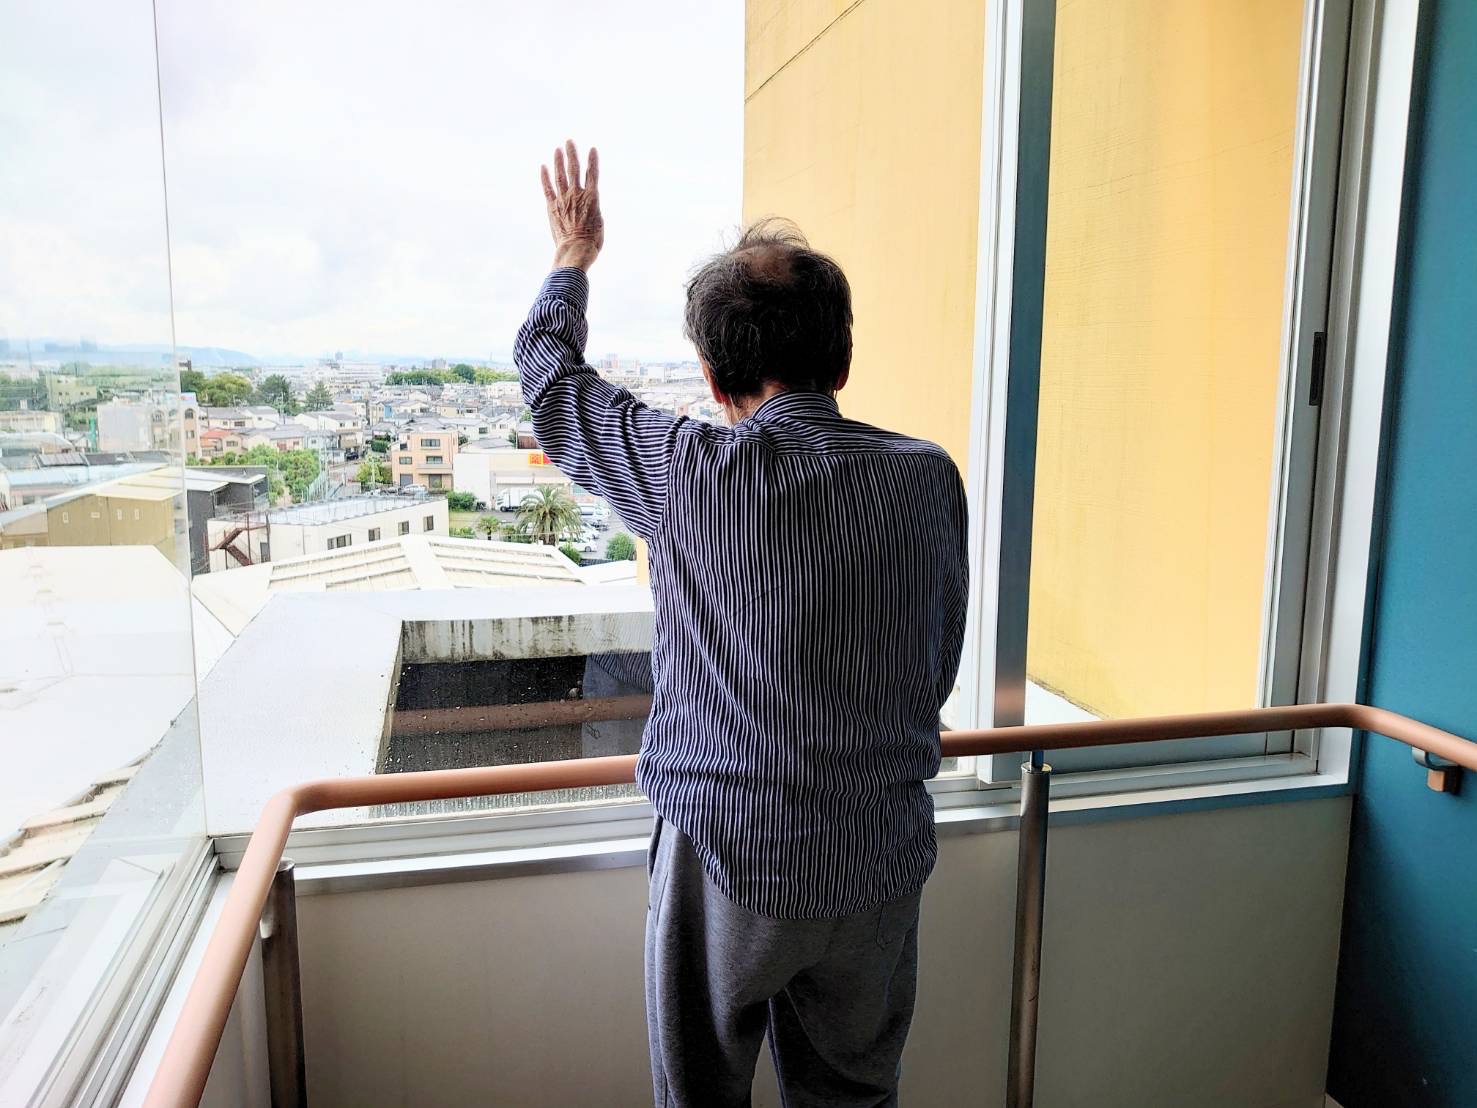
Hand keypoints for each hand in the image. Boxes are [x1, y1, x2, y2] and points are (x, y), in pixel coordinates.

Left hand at [541, 139, 602, 271]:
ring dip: (559, 161)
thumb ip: (594, 209)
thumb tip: (590, 205)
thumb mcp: (599, 223)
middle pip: (574, 169)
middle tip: (569, 142)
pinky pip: (547, 188)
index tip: (592, 149)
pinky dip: (545, 177)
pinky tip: (543, 167)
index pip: (593, 174)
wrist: (575, 249)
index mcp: (592, 198)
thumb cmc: (591, 241)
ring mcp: (563, 199)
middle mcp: (577, 194)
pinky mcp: (552, 207)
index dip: (593, 161)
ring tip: (558, 150)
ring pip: (560, 175)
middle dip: (572, 154)